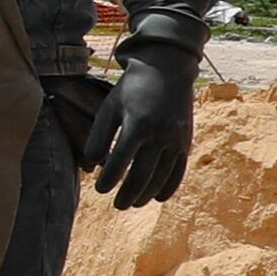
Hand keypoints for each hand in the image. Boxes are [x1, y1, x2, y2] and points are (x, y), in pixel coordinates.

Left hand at [87, 35, 198, 210]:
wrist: (167, 69)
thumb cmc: (132, 89)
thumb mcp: (109, 108)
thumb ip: (98, 137)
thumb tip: (90, 167)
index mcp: (138, 124)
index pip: (120, 161)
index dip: (109, 180)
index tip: (100, 190)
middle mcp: (160, 133)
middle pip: (143, 174)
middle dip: (129, 193)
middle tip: (118, 206)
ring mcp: (176, 138)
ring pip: (162, 175)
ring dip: (147, 194)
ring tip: (133, 203)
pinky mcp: (186, 140)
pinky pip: (179, 169)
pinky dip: (169, 186)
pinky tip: (157, 198)